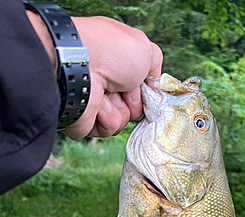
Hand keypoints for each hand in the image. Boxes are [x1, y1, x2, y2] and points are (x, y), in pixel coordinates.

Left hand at [27, 13, 161, 139]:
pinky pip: (108, 129)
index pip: (139, 88)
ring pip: (122, 121)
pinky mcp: (84, 119)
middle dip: (133, 102)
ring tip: (106, 93)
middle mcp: (104, 83)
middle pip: (133, 108)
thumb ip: (154, 66)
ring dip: (120, 109)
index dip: (144, 90)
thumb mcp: (145, 49)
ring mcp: (94, 102)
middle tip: (123, 87)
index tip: (143, 84)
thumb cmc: (108, 50)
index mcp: (116, 64)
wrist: (79, 64)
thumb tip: (152, 84)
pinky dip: (108, 118)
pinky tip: (99, 104)